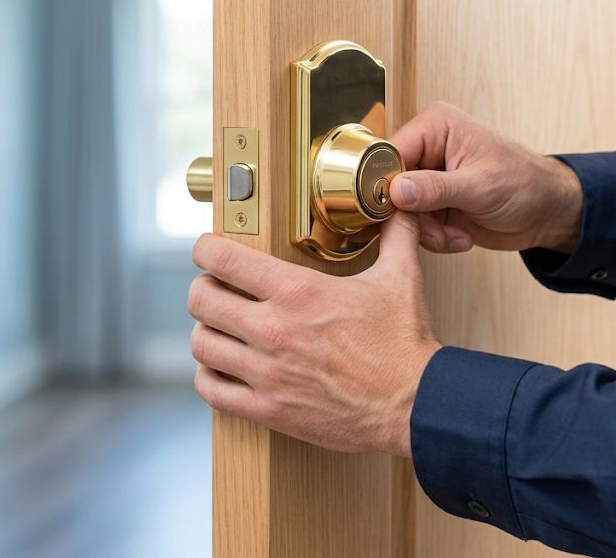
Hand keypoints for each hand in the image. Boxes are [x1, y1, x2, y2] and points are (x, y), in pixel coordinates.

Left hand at [188, 211, 439, 456]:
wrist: (414, 404)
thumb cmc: (404, 343)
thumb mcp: (401, 278)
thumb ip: (395, 235)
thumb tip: (399, 206)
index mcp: (298, 291)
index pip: (222, 259)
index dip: (206, 248)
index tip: (208, 249)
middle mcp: (273, 329)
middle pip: (200, 300)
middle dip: (204, 288)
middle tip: (215, 288)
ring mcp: (266, 372)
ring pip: (201, 344)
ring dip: (206, 332)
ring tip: (221, 328)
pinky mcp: (268, 408)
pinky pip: (211, 390)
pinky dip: (210, 376)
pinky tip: (224, 368)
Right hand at [390, 102, 582, 253]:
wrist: (548, 212)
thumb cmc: (525, 184)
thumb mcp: (480, 186)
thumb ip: (435, 189)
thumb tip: (396, 191)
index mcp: (435, 126)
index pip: (389, 152)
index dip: (385, 183)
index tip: (393, 210)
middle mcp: (427, 149)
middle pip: (390, 185)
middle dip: (411, 215)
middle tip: (436, 231)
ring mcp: (428, 178)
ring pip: (401, 210)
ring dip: (426, 231)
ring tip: (455, 235)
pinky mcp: (432, 204)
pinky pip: (415, 225)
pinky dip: (435, 238)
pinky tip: (460, 237)